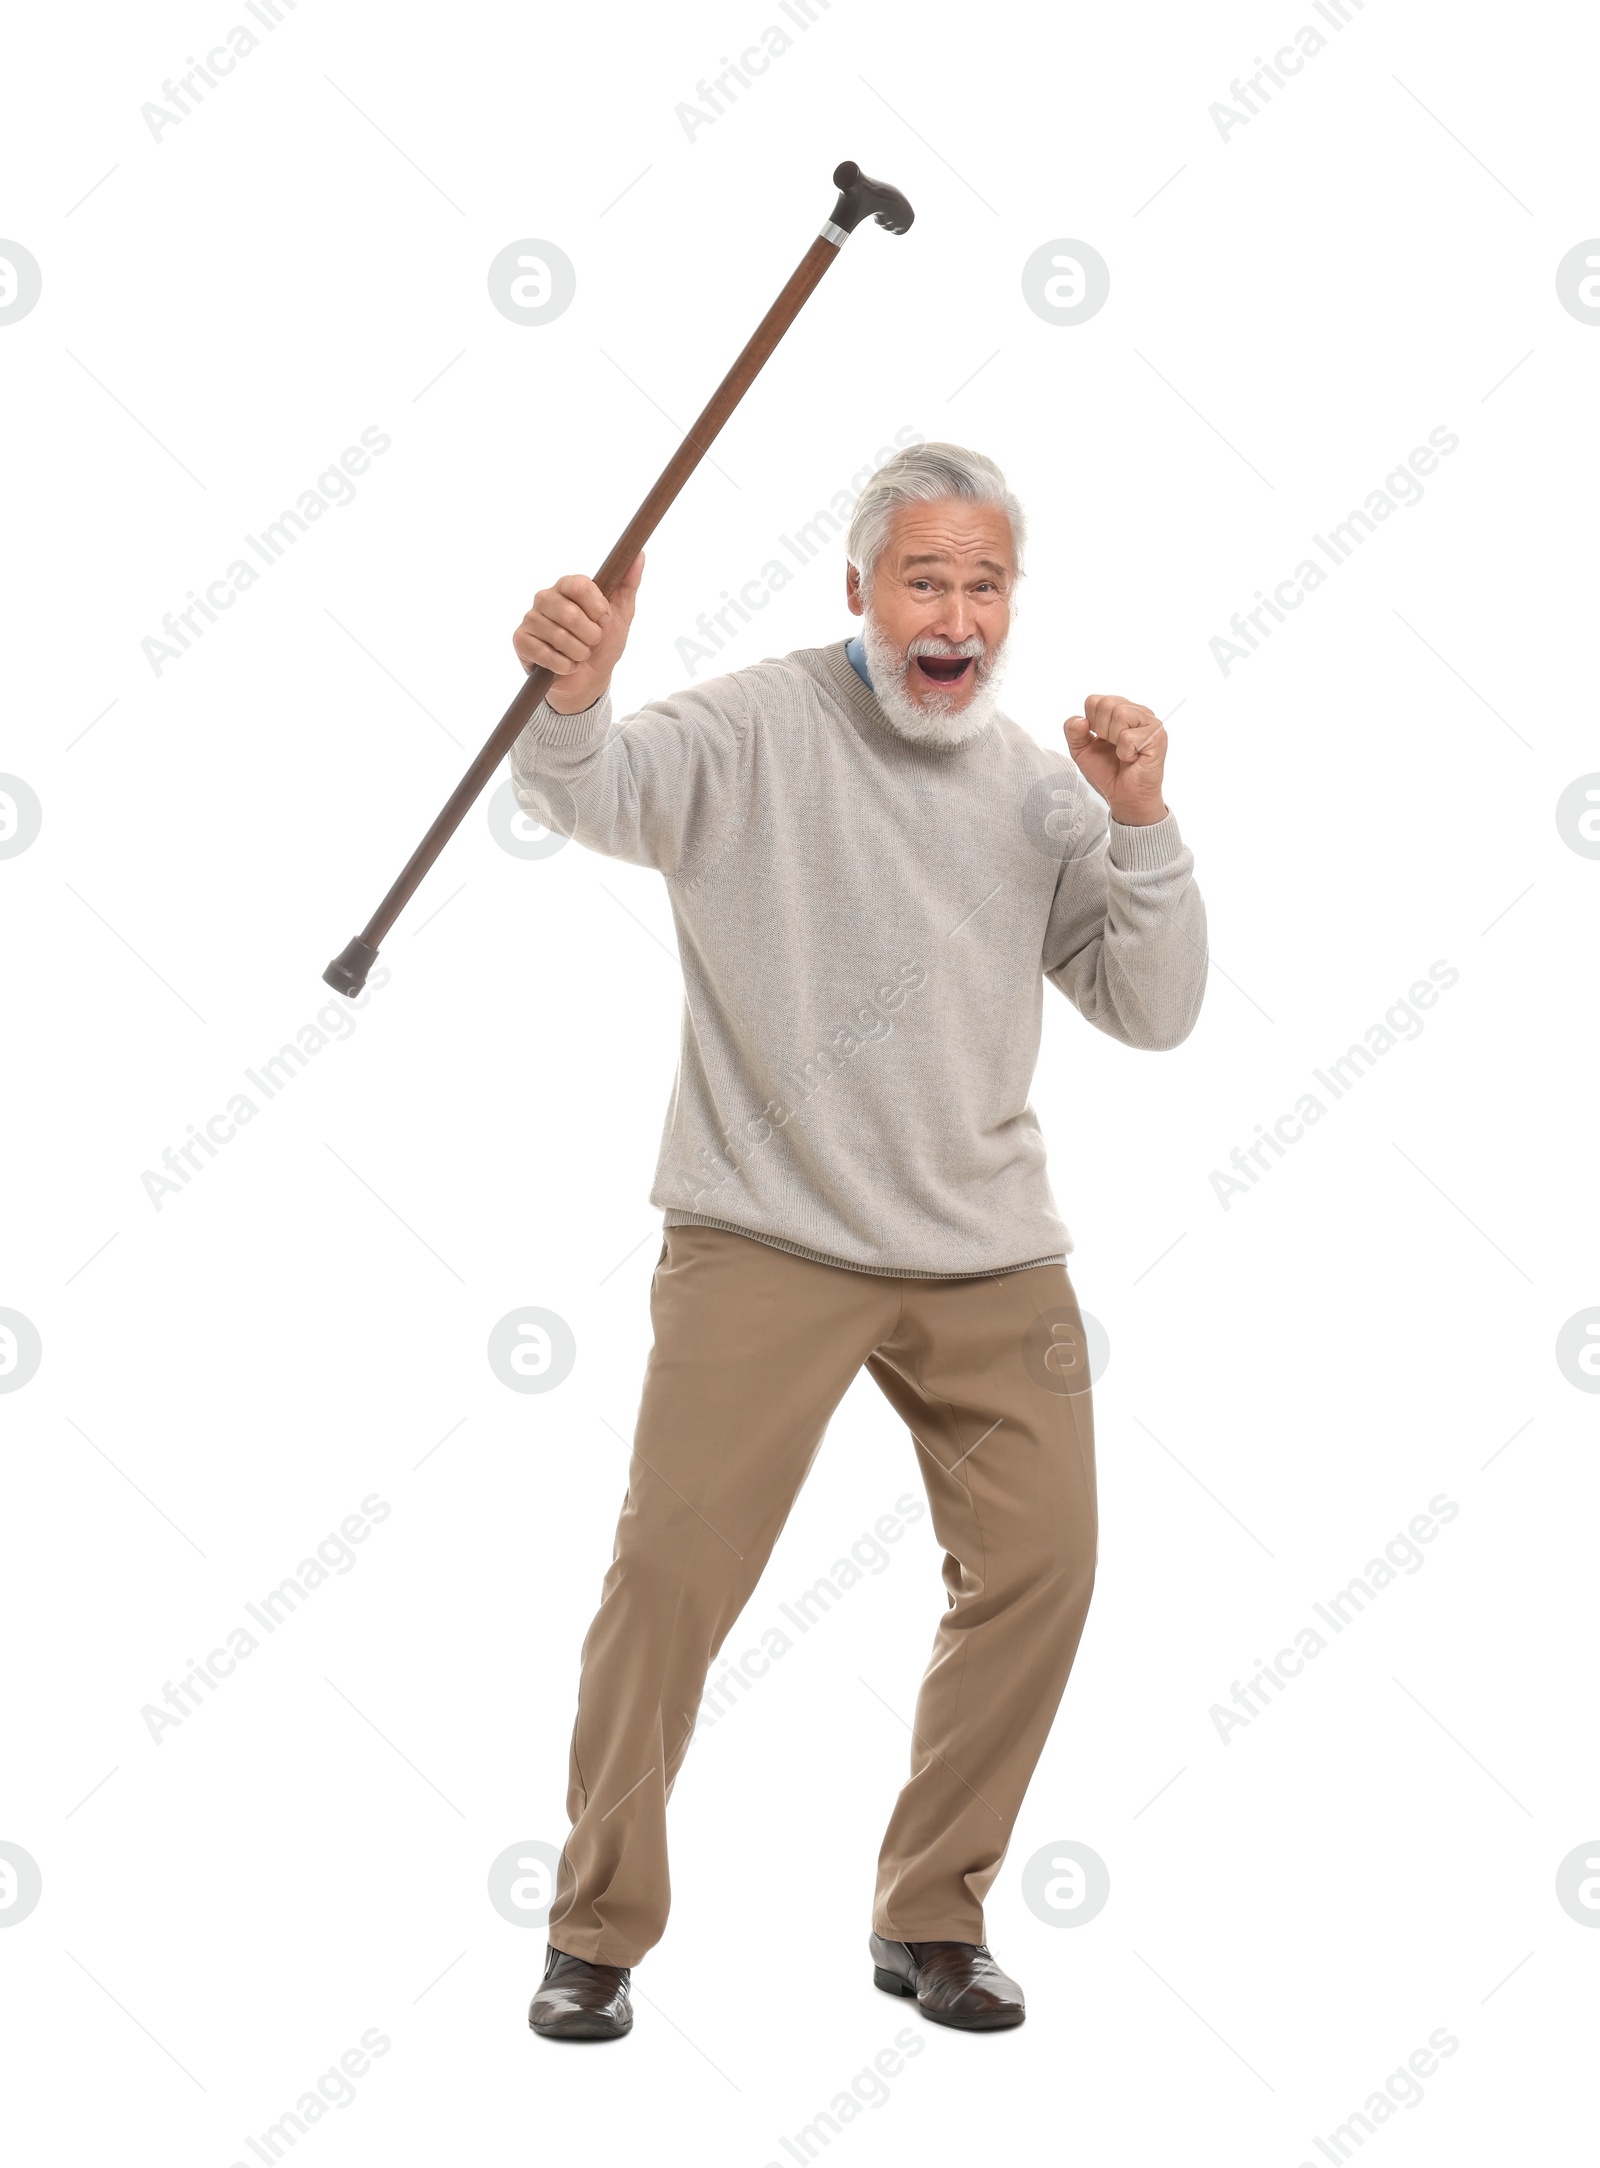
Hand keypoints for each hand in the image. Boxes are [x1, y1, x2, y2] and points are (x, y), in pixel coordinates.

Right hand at [512, 551, 644, 712]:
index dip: (597, 607)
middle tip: (592, 641)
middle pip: (570, 614)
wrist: (589, 679)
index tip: (604, 619)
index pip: (580, 585)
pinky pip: (545, 654)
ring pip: (559, 637)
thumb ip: (628, 584)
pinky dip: (564, 665)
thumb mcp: (621, 614)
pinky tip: (566, 664)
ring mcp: (531, 619)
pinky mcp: (521, 641)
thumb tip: (639, 555)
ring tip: (580, 654)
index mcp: (568, 585)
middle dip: (591, 636)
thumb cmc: (603, 643)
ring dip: (579, 653)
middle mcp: (546, 598)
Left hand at [1064, 694, 1168, 825]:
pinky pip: (1128, 737)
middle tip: (1112, 747)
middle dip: (1102, 731)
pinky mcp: (1158, 737)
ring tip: (1123, 752)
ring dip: (1114, 740)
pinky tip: (1133, 759)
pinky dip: (1125, 753)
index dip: (1090, 723)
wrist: (1123, 797)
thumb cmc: (1107, 771)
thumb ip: (1072, 731)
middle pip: (1106, 703)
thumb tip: (1081, 720)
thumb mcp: (1081, 750)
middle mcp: (1138, 712)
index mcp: (1121, 709)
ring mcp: (1150, 723)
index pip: (1094, 700)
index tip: (1100, 740)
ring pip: (1120, 714)